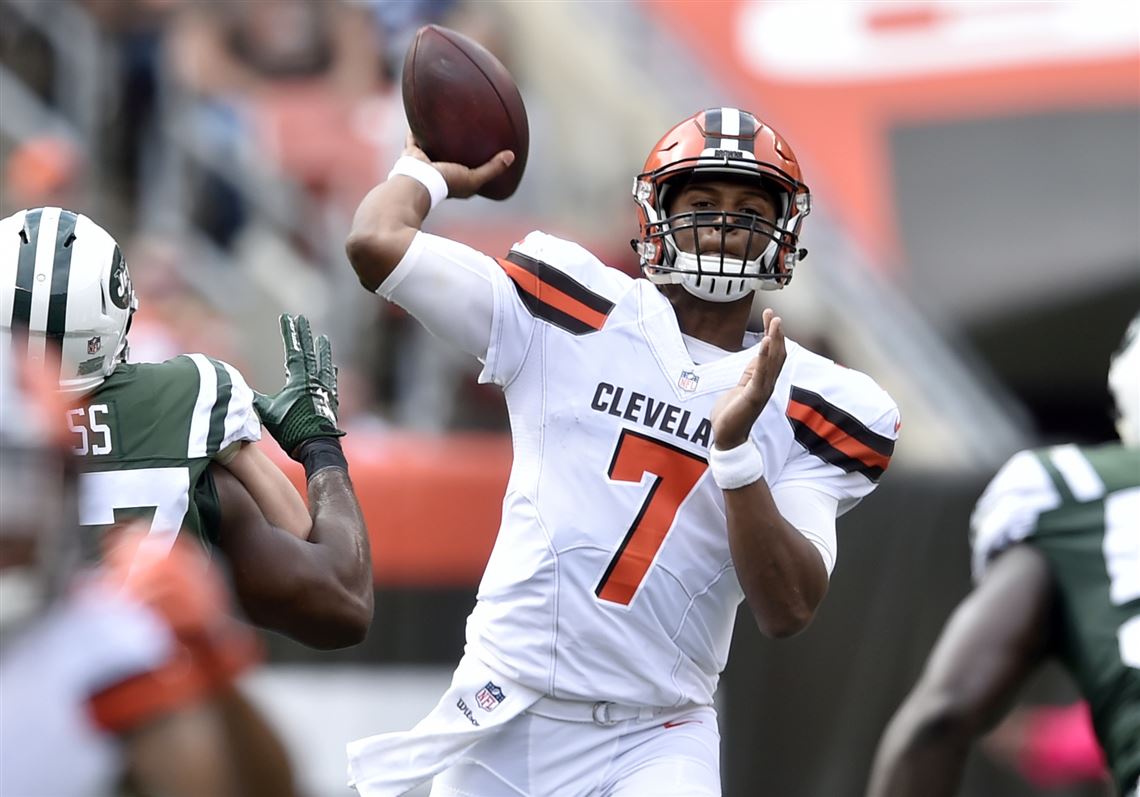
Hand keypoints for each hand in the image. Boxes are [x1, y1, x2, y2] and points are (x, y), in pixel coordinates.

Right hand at [254, 314, 344, 458]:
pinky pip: (331, 380)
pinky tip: (331, 367)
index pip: (294, 351)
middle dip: (304, 334)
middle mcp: (315, 381)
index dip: (290, 333)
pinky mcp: (331, 401)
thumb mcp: (268, 413)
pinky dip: (330, 371)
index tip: (287, 318)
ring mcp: (325, 390)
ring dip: (322, 350)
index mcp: (300, 380)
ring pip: (324, 364)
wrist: (317, 448)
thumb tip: (233, 388)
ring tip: (322, 338)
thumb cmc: (292, 431)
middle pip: (309, 352)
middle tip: (302, 319)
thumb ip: (253, 398)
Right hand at [402, 132, 514, 198]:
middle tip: (465, 132)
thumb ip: (492, 168)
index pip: (469, 170)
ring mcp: (425, 161)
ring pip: (432, 145)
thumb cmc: (446, 182)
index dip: (477, 162)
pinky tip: (422, 114)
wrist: (418, 181)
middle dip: (456, 146)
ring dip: (437, 136)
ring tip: (445, 121)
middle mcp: (439, 170)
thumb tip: (511, 155)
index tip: (487, 150)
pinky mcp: (412, 152)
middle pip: (450, 155)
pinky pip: (415, 136)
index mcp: (454, 180)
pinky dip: (417, 127)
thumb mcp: (474, 178)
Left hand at [710, 308, 786, 448]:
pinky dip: (763, 356)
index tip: (770, 317)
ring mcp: (763, 390)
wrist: (727, 437)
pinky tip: (765, 341)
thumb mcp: (741, 388)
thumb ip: (750, 374)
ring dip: (774, 339)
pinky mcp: (754, 395)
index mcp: (764, 381)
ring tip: (775, 321)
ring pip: (773, 360)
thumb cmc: (732, 415)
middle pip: (777, 354)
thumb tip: (755, 360)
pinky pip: (761, 372)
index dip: (773, 335)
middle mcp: (767, 384)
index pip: (773, 354)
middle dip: (776, 332)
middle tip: (774, 314)